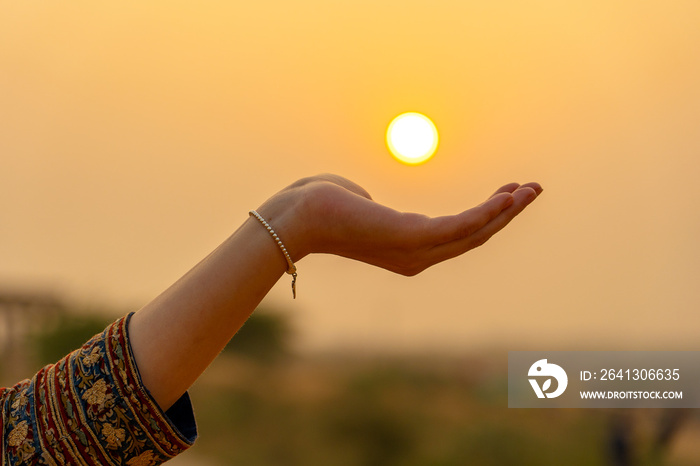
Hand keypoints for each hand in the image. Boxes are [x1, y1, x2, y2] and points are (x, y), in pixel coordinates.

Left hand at [255, 174, 541, 275]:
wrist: (297, 216)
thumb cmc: (322, 207)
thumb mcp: (357, 206)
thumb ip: (372, 207)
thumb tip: (368, 201)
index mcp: (409, 250)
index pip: (459, 234)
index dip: (488, 216)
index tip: (508, 193)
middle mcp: (418, 258)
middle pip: (474, 236)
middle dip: (507, 213)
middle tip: (534, 189)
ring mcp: (415, 251)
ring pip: (473, 233)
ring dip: (506, 211)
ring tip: (532, 189)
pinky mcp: (411, 238)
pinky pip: (458, 227)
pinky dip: (486, 213)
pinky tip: (508, 198)